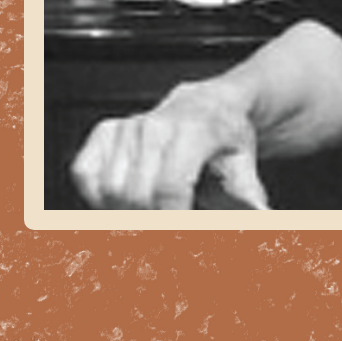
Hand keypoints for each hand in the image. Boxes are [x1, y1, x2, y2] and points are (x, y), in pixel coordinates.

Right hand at [68, 79, 270, 210]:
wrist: (209, 103)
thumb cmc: (225, 133)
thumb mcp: (245, 162)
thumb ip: (247, 197)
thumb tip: (256, 221)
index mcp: (196, 131)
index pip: (170, 187)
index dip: (171, 220)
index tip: (178, 237)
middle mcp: (157, 126)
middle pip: (138, 195)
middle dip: (151, 221)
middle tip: (165, 230)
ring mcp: (129, 127)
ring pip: (111, 190)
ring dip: (126, 212)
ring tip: (149, 214)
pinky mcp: (107, 131)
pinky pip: (86, 173)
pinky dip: (98, 195)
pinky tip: (122, 199)